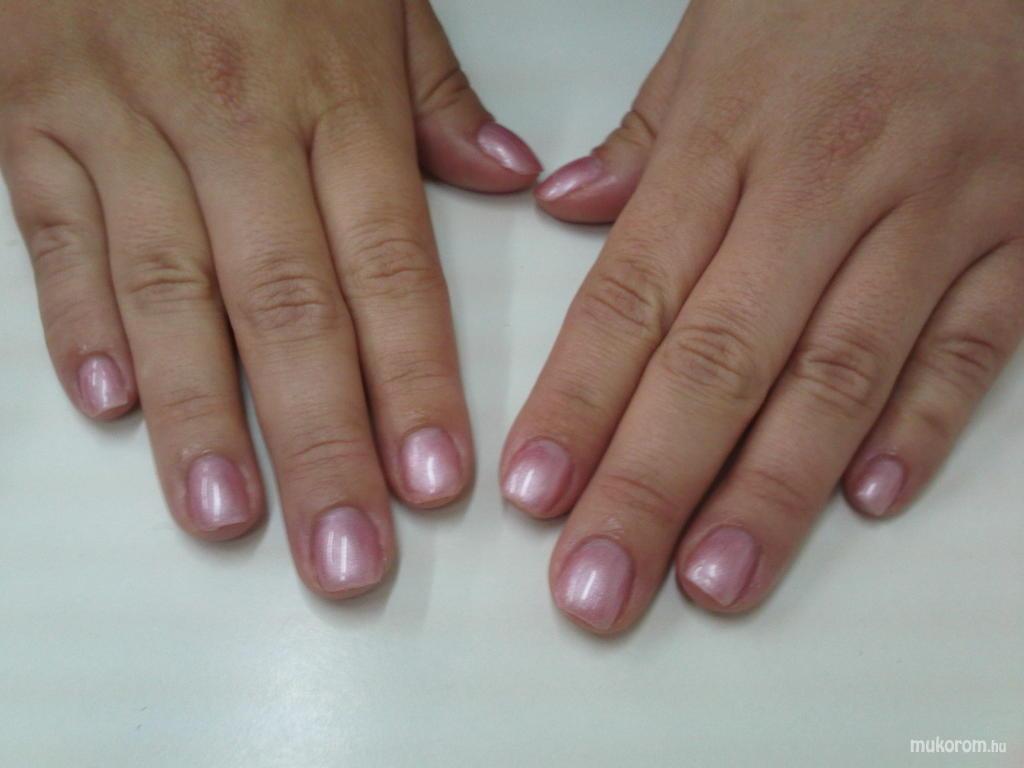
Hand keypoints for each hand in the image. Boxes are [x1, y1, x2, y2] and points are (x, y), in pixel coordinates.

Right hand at [0, 0, 540, 597]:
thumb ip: (437, 92)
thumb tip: (511, 178)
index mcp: (335, 94)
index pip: (391, 267)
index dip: (415, 380)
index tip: (437, 481)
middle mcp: (235, 122)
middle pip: (288, 308)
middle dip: (322, 444)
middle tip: (347, 553)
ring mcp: (124, 122)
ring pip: (169, 292)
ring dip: (203, 417)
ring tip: (233, 519)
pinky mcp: (33, 120)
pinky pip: (53, 235)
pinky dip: (77, 323)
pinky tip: (112, 407)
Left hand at [504, 0, 1023, 632]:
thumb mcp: (719, 33)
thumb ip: (643, 139)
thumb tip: (562, 208)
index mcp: (731, 137)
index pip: (632, 297)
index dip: (577, 404)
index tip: (533, 494)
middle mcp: (824, 186)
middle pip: (720, 360)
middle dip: (651, 485)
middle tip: (599, 583)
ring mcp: (930, 214)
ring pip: (838, 374)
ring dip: (772, 490)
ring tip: (714, 580)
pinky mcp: (1018, 238)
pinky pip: (971, 347)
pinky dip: (923, 427)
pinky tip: (867, 502)